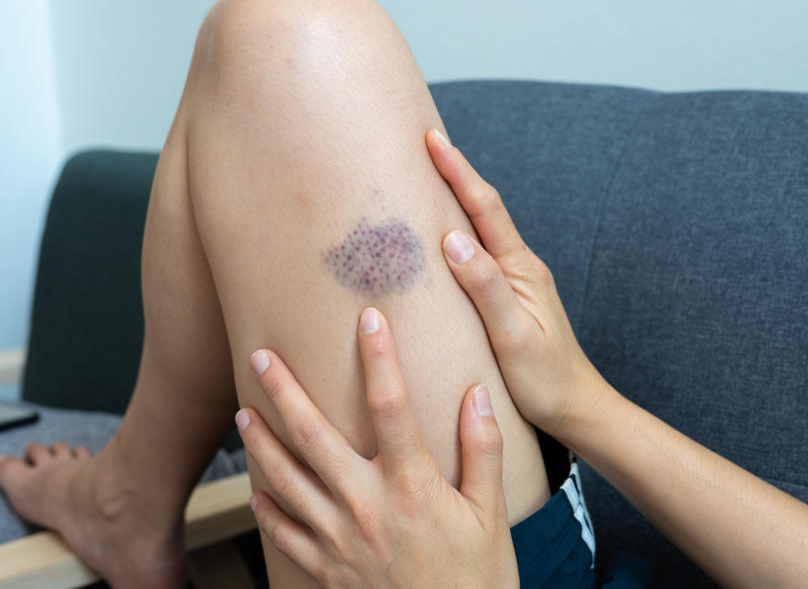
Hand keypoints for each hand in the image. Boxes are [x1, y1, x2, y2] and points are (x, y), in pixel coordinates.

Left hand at [236, 307, 518, 587]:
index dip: (378, 356)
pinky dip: (266, 508)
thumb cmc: (477, 581)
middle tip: (261, 356)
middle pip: (314, 436)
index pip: (390, 405)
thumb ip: (483, 450)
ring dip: (262, 443)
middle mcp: (366, 505)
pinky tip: (257, 489)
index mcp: (411, 486)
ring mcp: (339, 540)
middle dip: (284, 391)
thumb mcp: (491, 514)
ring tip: (244, 414)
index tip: (369, 317)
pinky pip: (284, 534)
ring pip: (286, 480)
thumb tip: (478, 393)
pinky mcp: (326, 570)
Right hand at [426, 129, 609, 441]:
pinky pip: (481, 252)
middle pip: (484, 208)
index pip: (485, 208)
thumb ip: (485, 287)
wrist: (576, 406)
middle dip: (455, 173)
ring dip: (457, 197)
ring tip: (427, 176)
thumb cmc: (545, 379)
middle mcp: (521, 266)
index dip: (458, 171)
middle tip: (425, 141)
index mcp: (522, 269)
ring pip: (482, 228)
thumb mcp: (513, 336)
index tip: (432, 139)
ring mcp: (517, 280)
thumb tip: (452, 239)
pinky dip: (460, 230)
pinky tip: (444, 234)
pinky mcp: (511, 296)